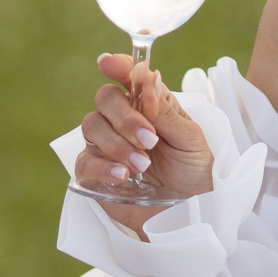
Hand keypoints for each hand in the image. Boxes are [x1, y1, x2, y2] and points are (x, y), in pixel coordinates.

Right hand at [74, 52, 214, 232]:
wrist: (190, 213)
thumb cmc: (193, 172)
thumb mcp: (190, 139)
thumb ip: (165, 111)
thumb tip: (148, 76)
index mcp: (147, 106)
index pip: (126, 77)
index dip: (117, 66)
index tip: (109, 63)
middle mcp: (121, 121)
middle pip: (104, 99)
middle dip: (125, 117)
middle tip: (150, 140)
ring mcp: (105, 147)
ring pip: (91, 127)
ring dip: (118, 144)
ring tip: (143, 165)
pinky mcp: (94, 174)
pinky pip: (84, 161)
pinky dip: (103, 166)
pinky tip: (124, 176)